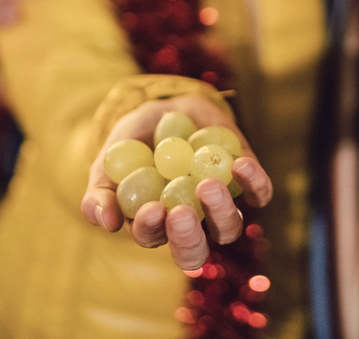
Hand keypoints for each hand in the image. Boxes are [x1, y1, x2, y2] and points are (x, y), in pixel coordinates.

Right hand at [80, 95, 273, 269]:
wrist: (168, 108)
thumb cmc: (134, 143)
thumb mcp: (109, 162)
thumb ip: (100, 193)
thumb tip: (106, 222)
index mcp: (155, 224)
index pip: (154, 238)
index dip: (152, 228)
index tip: (152, 208)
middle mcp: (191, 223)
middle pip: (196, 251)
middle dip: (189, 238)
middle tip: (181, 212)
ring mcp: (220, 205)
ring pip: (228, 227)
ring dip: (221, 211)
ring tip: (209, 184)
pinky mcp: (246, 182)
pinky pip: (258, 193)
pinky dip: (253, 182)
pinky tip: (240, 163)